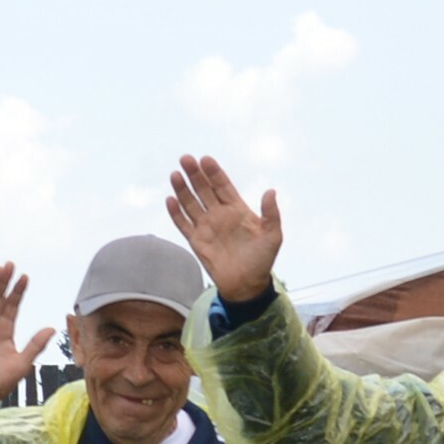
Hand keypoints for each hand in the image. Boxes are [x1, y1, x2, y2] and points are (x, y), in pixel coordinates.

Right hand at [165, 154, 285, 304]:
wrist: (247, 285)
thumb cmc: (262, 260)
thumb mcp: (272, 236)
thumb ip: (271, 213)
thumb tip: (271, 191)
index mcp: (237, 209)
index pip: (222, 185)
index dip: (214, 172)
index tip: (205, 159)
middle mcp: (219, 214)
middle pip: (204, 189)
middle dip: (195, 174)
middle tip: (186, 159)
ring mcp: (206, 227)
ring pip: (191, 203)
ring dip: (183, 189)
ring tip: (175, 174)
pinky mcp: (196, 241)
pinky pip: (183, 224)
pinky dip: (176, 212)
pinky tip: (170, 199)